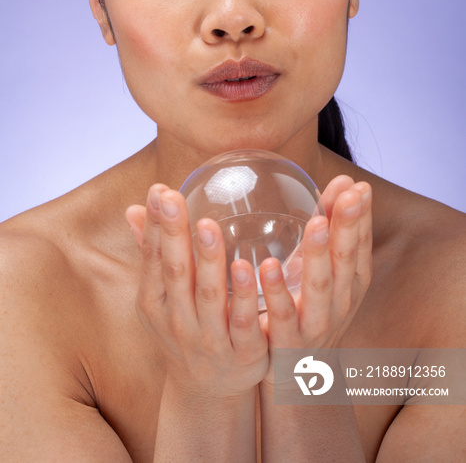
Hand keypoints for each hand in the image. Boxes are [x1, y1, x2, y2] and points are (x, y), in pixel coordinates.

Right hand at [126, 185, 268, 398]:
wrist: (207, 391)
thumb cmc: (184, 328)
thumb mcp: (161, 297)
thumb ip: (152, 251)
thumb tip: (132, 208)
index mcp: (157, 302)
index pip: (154, 259)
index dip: (155, 226)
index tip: (159, 190)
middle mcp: (178, 320)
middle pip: (176, 274)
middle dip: (174, 235)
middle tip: (173, 199)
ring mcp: (210, 338)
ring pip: (210, 296)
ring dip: (209, 261)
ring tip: (209, 227)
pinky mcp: (243, 352)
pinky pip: (246, 322)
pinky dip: (247, 297)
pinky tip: (252, 269)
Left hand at [258, 175, 371, 382]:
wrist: (297, 378)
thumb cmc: (307, 309)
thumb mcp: (320, 268)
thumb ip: (329, 225)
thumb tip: (345, 179)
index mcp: (348, 283)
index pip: (359, 245)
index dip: (361, 217)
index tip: (360, 187)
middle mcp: (338, 303)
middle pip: (345, 262)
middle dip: (348, 229)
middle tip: (348, 198)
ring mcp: (315, 324)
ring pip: (319, 288)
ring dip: (318, 255)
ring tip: (315, 225)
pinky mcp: (287, 342)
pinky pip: (282, 316)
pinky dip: (276, 292)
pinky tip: (266, 267)